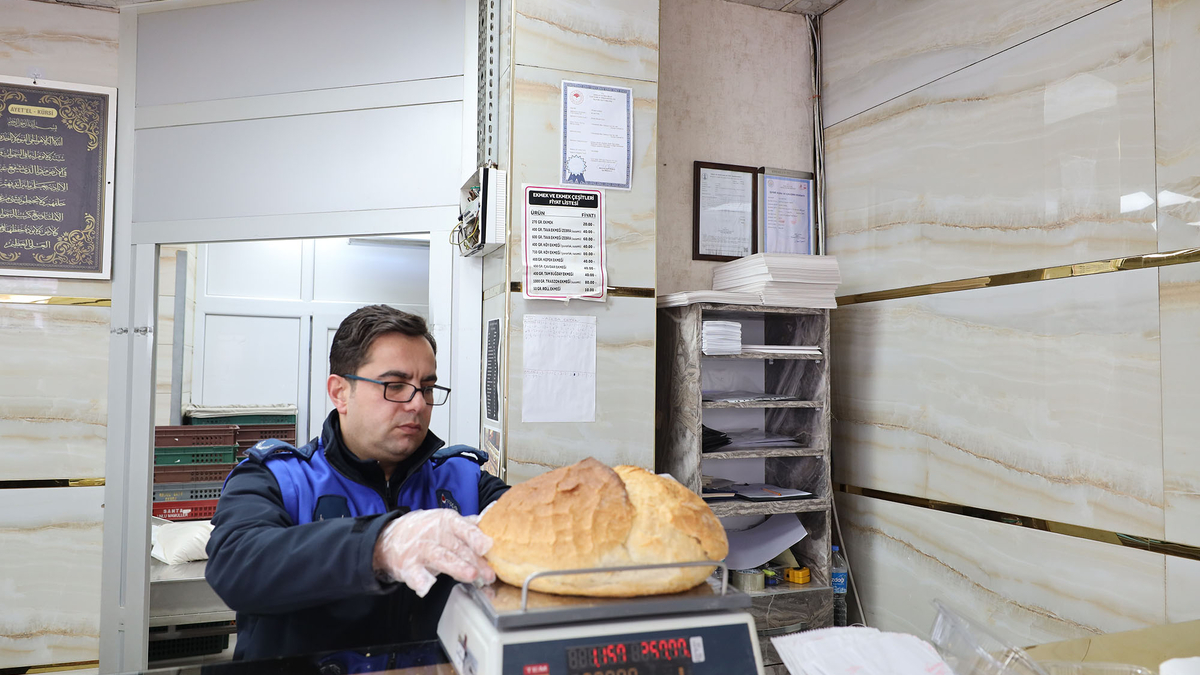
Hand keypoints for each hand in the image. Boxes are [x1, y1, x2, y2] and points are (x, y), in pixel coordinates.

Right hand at [373, 509, 495, 596]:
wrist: (390, 538)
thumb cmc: (426, 531)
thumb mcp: (446, 522)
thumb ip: (468, 526)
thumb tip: (491, 525)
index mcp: (447, 522)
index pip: (464, 528)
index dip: (476, 537)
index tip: (488, 546)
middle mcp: (434, 534)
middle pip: (458, 548)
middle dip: (475, 562)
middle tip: (489, 575)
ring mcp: (420, 550)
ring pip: (441, 558)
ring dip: (456, 567)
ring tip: (471, 576)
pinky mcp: (408, 566)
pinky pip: (414, 574)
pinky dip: (420, 580)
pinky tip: (426, 586)